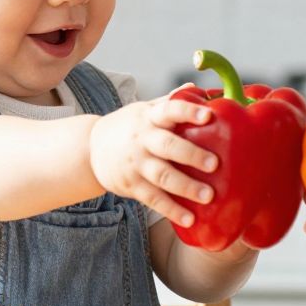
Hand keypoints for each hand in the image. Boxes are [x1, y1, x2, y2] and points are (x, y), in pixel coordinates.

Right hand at [89, 97, 218, 227]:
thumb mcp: (145, 109)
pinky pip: (153, 199)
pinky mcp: (131, 185)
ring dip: (185, 186)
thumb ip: (170, 101)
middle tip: (214, 164)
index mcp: (149, 117)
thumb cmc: (128, 127)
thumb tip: (197, 87)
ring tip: (208, 195)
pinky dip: (171, 210)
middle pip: (167, 146)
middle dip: (191, 154)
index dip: (188, 111)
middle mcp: (142, 139)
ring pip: (162, 176)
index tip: (208, 115)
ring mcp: (136, 164)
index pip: (169, 110)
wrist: (90, 149)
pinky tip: (189, 218)